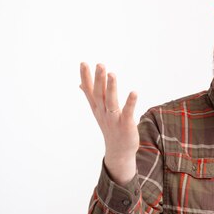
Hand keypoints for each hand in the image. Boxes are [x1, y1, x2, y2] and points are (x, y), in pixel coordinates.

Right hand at [79, 62, 137, 184]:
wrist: (119, 150)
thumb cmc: (110, 127)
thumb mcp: (98, 111)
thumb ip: (91, 96)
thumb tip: (80, 84)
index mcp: (97, 107)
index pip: (89, 91)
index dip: (86, 77)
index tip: (83, 63)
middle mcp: (103, 112)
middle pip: (99, 94)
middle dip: (98, 79)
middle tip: (100, 64)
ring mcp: (114, 119)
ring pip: (110, 102)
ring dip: (111, 88)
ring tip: (112, 74)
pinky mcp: (126, 124)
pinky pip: (127, 112)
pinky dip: (130, 103)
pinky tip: (134, 92)